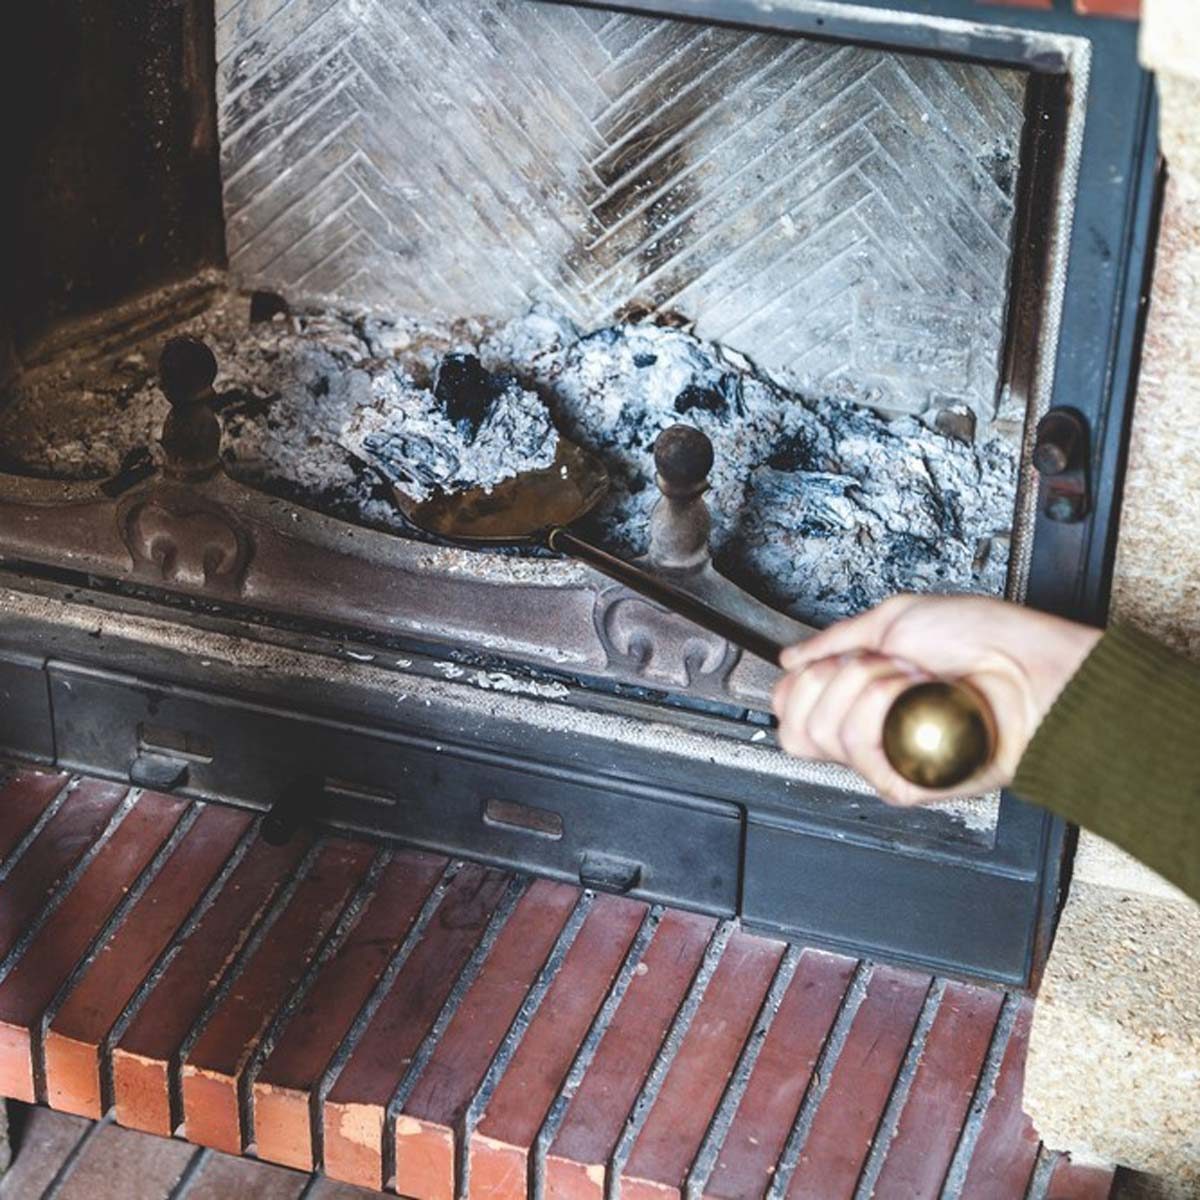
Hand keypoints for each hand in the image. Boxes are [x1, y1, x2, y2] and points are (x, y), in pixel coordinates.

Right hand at [771, 595, 1100, 804]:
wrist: (1031, 669)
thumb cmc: (985, 640)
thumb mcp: (895, 620)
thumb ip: (833, 640)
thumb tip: (789, 659)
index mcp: (858, 699)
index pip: (791, 707)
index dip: (803, 680)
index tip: (839, 658)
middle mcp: (866, 732)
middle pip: (796, 725)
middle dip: (834, 677)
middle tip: (884, 665)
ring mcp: (883, 759)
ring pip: (822, 733)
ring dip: (868, 686)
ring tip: (913, 678)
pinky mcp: (903, 781)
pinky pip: (858, 748)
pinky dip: (884, 708)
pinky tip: (920, 698)